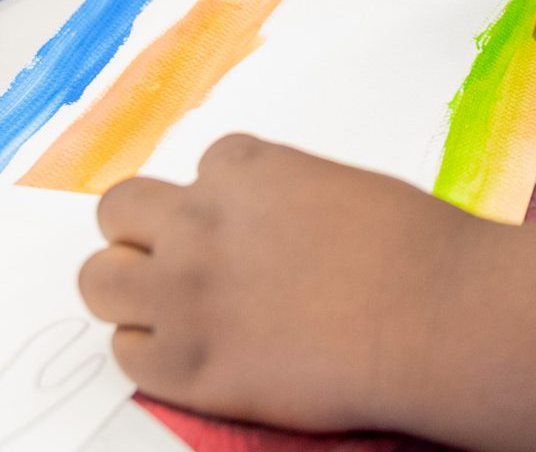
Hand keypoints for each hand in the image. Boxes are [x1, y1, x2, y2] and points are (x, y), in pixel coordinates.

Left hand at [78, 136, 478, 429]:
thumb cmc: (415, 251)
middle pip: (119, 211)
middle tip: (183, 265)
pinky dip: (151, 353)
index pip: (196, 171)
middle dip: (144, 234)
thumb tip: (265, 231)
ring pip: (99, 281)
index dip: (219, 204)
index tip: (247, 233)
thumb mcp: (340, 189)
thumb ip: (280, 200)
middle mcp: (199, 223)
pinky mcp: (186, 365)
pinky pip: (125, 352)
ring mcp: (185, 294)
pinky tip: (195, 355)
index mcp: (243, 170)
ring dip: (130, 291)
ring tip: (175, 313)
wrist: (436, 319)